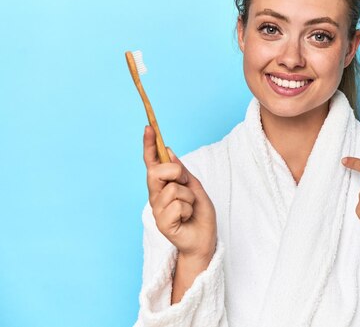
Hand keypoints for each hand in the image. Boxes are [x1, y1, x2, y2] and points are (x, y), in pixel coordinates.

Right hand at [143, 126, 216, 260]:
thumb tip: (168, 152)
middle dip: (176, 172)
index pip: (152, 162)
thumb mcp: (195, 186)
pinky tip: (187, 218)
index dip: (149, 145)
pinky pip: (178, 206)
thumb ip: (182, 172)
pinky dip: (188, 210)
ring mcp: (157, 209)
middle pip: (157, 171)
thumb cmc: (199, 214)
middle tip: (186, 183)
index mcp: (163, 185)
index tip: (148, 127)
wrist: (205, 239)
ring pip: (173, 189)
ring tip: (190, 208)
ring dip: (189, 197)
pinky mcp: (162, 223)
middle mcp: (156, 195)